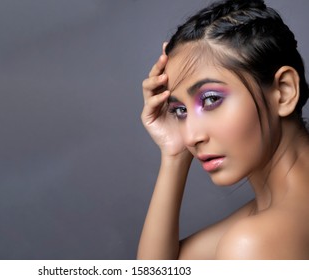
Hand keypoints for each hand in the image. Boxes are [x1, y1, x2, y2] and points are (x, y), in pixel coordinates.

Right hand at [141, 43, 188, 157]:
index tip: (168, 45)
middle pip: (154, 75)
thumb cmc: (192, 125)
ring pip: (147, 87)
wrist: (185, 147)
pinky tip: (166, 95)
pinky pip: (149, 105)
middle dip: (158, 66)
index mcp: (168, 90)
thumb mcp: (195, 102)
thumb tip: (210, 67)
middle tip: (164, 57)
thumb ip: (195, 88)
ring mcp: (151, 106)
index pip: (165, 71)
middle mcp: (158, 95)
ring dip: (155, 80)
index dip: (165, 58)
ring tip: (164, 78)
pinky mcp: (148, 117)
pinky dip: (157, 99)